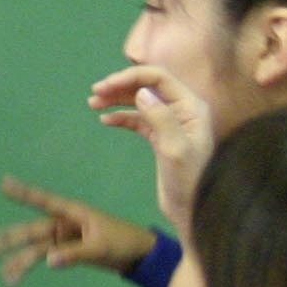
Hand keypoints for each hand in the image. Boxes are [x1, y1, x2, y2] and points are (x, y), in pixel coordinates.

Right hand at [0, 176, 153, 284]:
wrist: (138, 254)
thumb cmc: (123, 242)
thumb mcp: (100, 248)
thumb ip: (74, 254)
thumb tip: (48, 262)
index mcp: (73, 212)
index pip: (44, 201)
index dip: (23, 193)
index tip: (4, 184)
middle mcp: (64, 223)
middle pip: (32, 230)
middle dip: (9, 237)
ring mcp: (63, 237)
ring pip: (34, 247)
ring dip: (17, 259)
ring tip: (1, 273)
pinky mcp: (66, 250)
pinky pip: (43, 258)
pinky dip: (31, 268)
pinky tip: (15, 278)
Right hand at [91, 65, 217, 235]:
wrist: (192, 209)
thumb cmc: (188, 180)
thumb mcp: (174, 148)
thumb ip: (160, 117)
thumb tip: (141, 92)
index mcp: (190, 106)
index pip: (158, 77)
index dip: (130, 76)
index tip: (106, 86)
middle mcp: (181, 109)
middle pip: (147, 85)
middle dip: (120, 85)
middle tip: (94, 93)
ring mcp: (170, 122)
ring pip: (140, 101)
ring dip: (116, 99)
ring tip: (93, 103)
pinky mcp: (160, 137)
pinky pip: (138, 119)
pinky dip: (121, 117)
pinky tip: (105, 120)